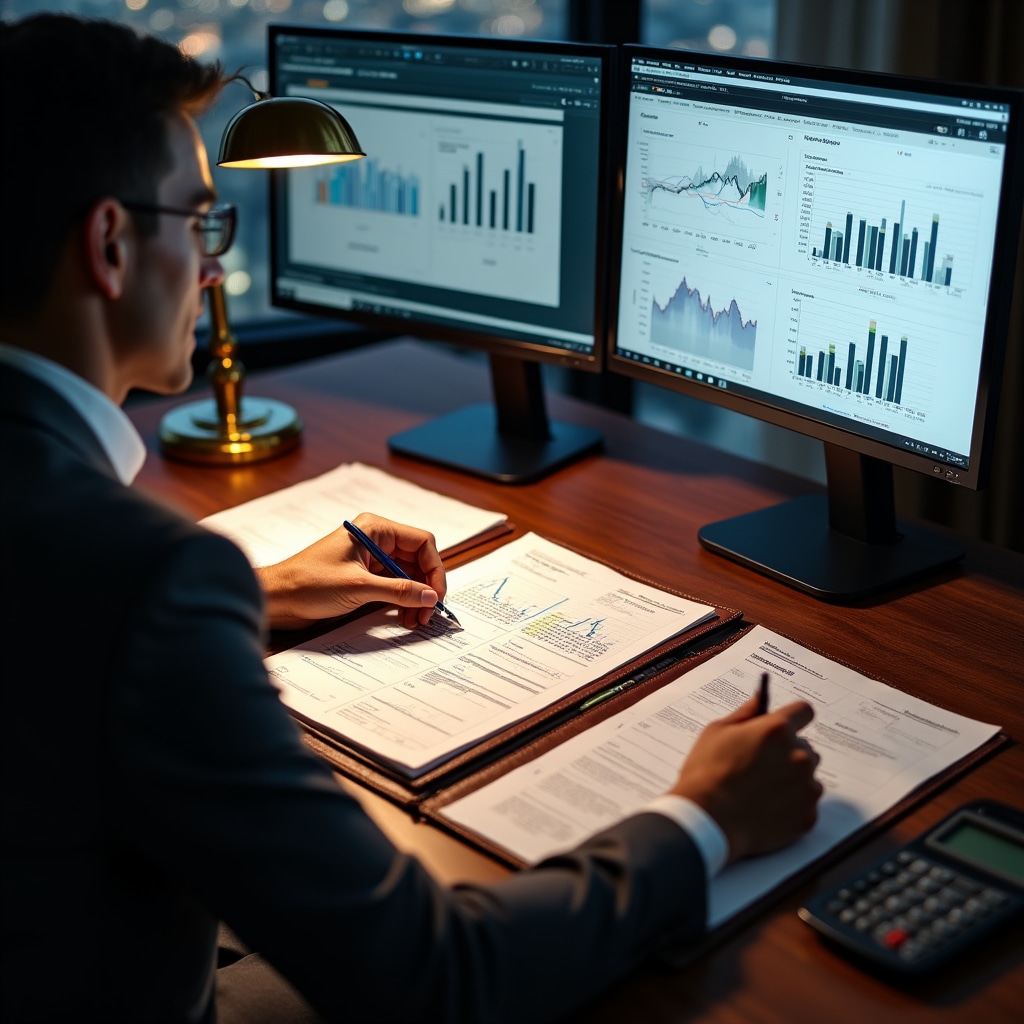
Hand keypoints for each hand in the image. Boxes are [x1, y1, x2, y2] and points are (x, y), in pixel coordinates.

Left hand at [255, 512, 446, 630]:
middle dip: (425, 587)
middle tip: (426, 613)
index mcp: (375, 529)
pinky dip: (402, 602)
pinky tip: (403, 618)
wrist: (277, 599)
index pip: (421, 542)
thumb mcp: (359, 588)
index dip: (434, 569)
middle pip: (418, 560)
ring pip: (408, 576)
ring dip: (415, 598)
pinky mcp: (365, 577)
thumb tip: (430, 596)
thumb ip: (399, 591)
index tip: (435, 595)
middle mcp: (376, 540)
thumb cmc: (308, 584)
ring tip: (414, 620)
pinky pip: (394, 586)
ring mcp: (370, 559)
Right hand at [670, 693, 822, 862]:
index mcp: (777, 731)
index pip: (803, 711)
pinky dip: (792, 805)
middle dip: (787, 752)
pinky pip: (807, 804)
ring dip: (792, 779)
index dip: (793, 717)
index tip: (785, 725)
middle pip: (805, 747)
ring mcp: (806, 787)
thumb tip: (759, 701)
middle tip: (762, 765)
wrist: (708, 820)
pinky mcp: (808, 815)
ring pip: (808, 776)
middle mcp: (799, 756)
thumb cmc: (706, 774)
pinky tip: (767, 808)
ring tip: (763, 790)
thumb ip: (744, 714)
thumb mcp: (716, 732)